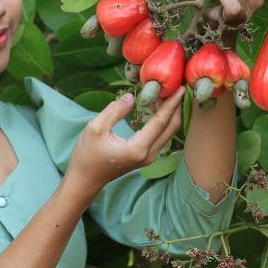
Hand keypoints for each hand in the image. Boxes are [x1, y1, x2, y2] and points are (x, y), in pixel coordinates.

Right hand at [65, 87, 185, 198]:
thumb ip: (114, 111)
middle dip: (175, 106)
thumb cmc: (87, 155)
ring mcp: (149, 157)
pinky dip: (161, 120)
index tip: (181, 88)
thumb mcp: (95, 128)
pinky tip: (154, 106)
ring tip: (162, 93)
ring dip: (168, 112)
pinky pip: (160, 135)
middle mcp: (149, 154)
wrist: (85, 180)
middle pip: (171, 127)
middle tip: (174, 87)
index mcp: (138, 148)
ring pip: (167, 131)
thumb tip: (131, 97)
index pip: (161, 122)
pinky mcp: (146, 156)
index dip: (172, 103)